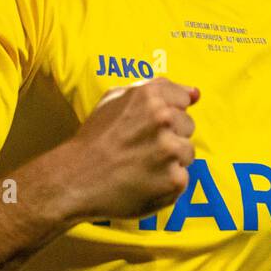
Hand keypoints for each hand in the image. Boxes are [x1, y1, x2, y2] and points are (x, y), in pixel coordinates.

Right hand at [52, 77, 197, 221]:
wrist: (75, 179)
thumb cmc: (95, 138)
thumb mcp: (115, 98)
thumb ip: (157, 88)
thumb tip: (196, 93)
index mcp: (150, 95)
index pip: (184, 98)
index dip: (168, 112)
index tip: (150, 125)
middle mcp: (163, 119)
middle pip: (188, 125)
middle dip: (170, 135)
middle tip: (142, 147)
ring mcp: (170, 151)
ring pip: (188, 152)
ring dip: (171, 160)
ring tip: (143, 165)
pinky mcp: (174, 180)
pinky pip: (182, 177)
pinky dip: (166, 182)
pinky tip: (144, 181)